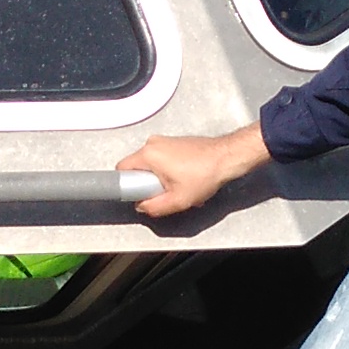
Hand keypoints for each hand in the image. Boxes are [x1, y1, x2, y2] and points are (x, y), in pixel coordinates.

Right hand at [121, 126, 262, 223]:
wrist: (227, 158)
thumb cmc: (205, 174)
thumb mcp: (177, 200)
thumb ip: (154, 207)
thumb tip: (142, 206)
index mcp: (148, 154)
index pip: (121, 170)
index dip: (128, 186)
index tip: (141, 194)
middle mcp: (153, 143)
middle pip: (138, 169)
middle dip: (149, 185)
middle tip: (166, 193)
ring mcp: (165, 141)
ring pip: (152, 166)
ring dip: (163, 180)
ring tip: (180, 188)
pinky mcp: (175, 143)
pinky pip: (163, 161)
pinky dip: (171, 173)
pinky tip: (186, 180)